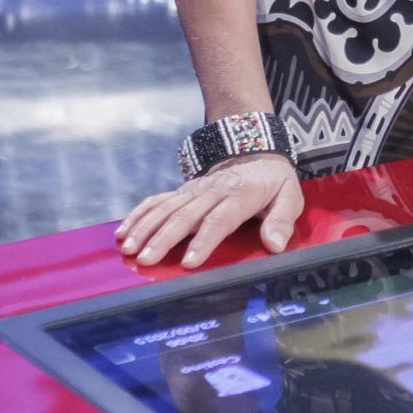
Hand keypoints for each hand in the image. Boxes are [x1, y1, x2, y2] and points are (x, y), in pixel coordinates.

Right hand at [116, 154, 302, 270]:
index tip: (189, 261)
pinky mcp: (182, 191)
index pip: (219, 220)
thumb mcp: (289, 196)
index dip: (204, 240)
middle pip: (185, 216)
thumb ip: (282, 220)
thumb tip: (275, 244)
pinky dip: (139, 215)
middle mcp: (212, 191)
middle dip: (163, 239)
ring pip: (165, 209)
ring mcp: (194, 190)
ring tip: (128, 248)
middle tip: (146, 260)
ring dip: (145, 228)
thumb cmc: (273, 181)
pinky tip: (123, 231)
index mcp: (240, 195)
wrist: (255, 150)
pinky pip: (157, 201)